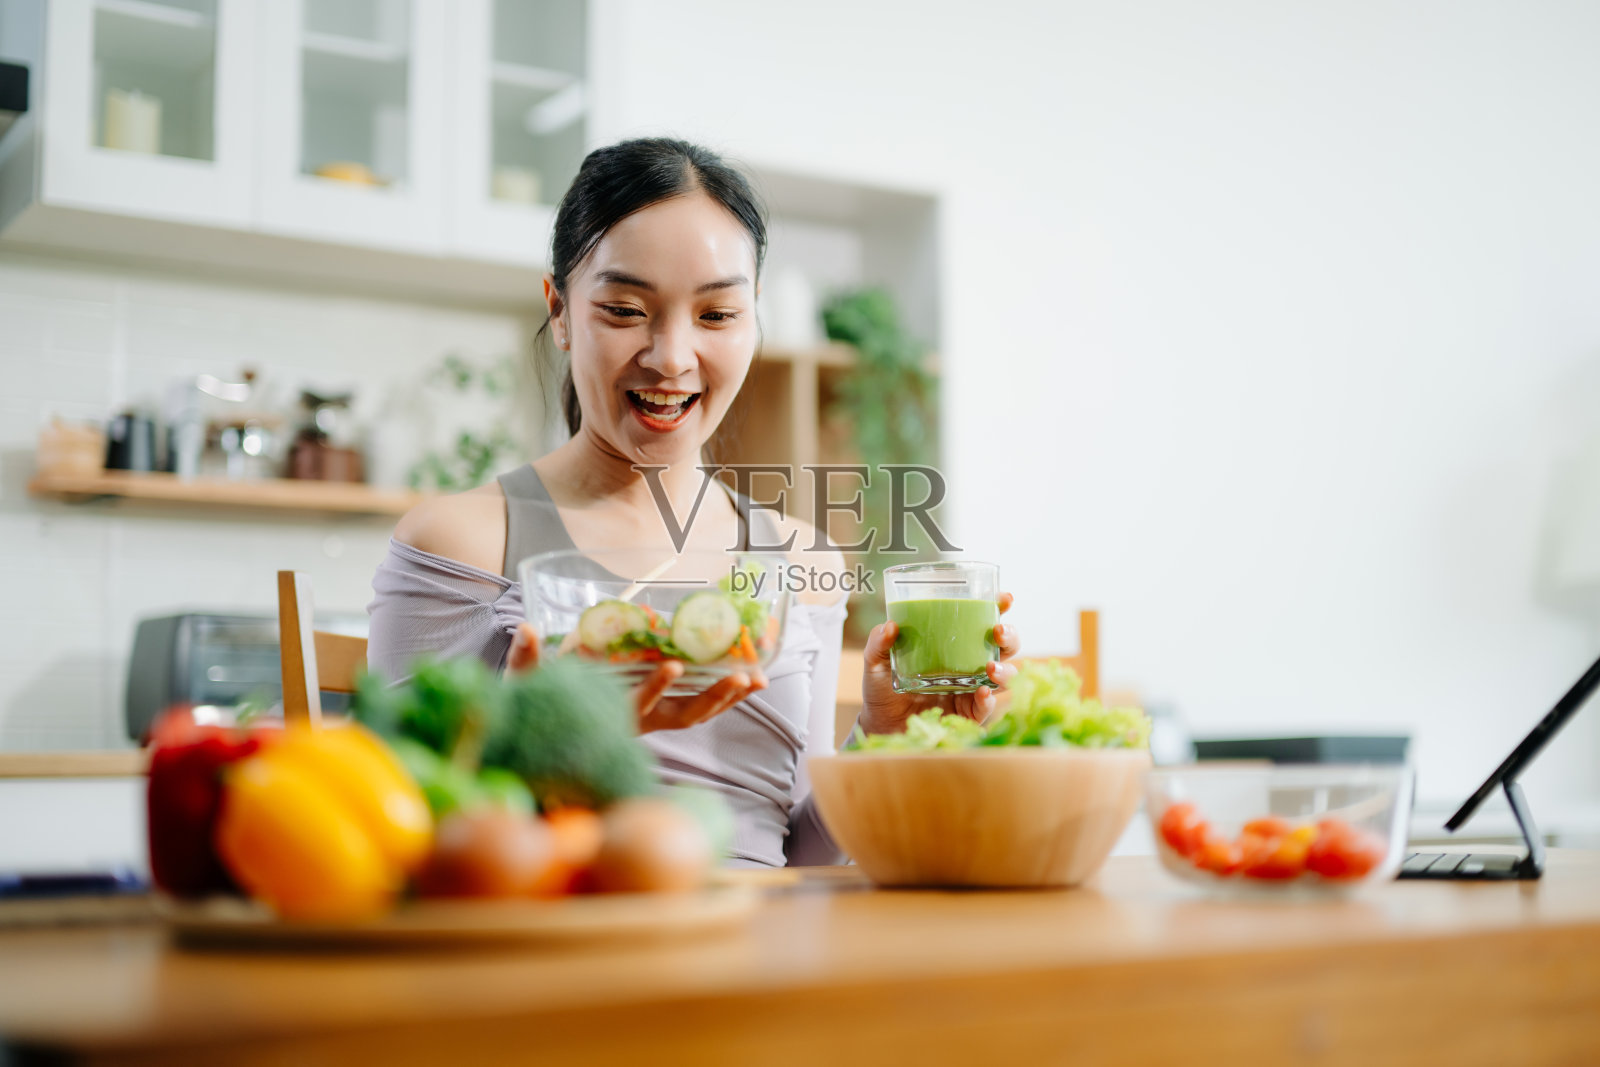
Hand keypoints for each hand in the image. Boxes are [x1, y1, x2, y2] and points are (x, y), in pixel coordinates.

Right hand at [509, 623, 765, 733]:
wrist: (545, 740)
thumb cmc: (538, 707)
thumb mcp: (525, 684)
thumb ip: (525, 657)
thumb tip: (525, 628)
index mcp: (607, 713)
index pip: (634, 704)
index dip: (654, 687)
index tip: (673, 665)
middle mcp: (637, 723)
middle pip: (682, 717)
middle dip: (713, 698)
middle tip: (741, 678)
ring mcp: (652, 720)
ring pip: (697, 715)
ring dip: (729, 698)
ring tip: (759, 679)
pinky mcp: (662, 713)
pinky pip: (698, 708)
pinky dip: (724, 696)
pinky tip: (749, 680)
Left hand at [856, 592, 1020, 736]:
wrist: (881, 725)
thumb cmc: (883, 689)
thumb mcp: (876, 662)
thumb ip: (879, 643)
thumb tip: (890, 626)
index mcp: (953, 645)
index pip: (981, 622)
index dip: (998, 608)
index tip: (1004, 598)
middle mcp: (969, 665)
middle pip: (1004, 647)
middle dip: (1010, 636)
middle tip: (998, 631)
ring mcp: (971, 690)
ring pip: (1004, 676)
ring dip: (1005, 670)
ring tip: (991, 668)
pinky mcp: (968, 715)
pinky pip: (986, 707)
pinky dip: (988, 700)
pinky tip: (982, 693)